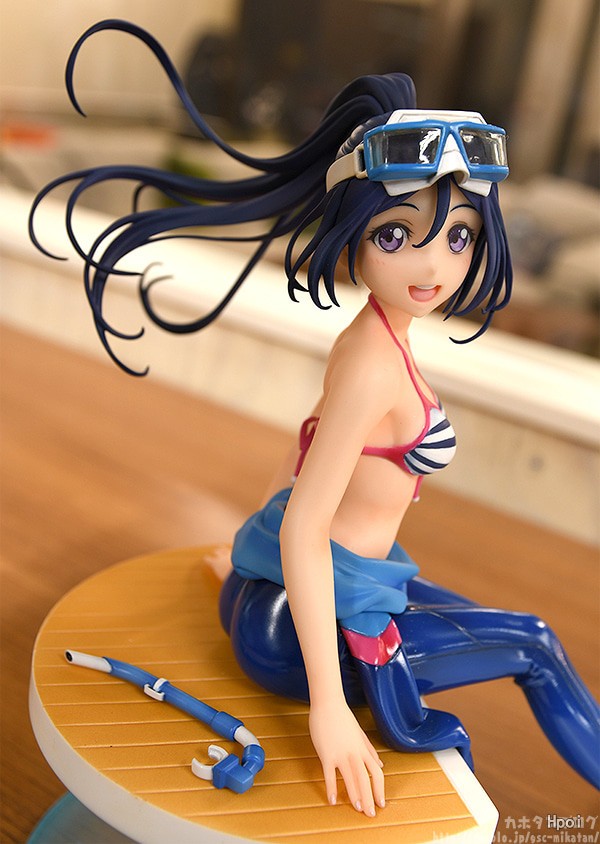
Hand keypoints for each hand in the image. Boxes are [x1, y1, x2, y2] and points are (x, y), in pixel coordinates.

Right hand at [309, 699, 384, 815]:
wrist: (328, 703)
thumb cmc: (342, 717)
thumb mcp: (359, 733)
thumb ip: (370, 750)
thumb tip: (380, 764)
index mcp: (362, 749)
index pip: (376, 773)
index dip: (380, 789)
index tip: (381, 803)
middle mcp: (354, 753)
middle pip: (365, 779)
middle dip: (369, 799)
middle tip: (370, 814)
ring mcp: (340, 754)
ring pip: (351, 779)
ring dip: (355, 795)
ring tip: (357, 809)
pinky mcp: (327, 754)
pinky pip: (330, 775)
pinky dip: (332, 788)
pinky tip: (332, 800)